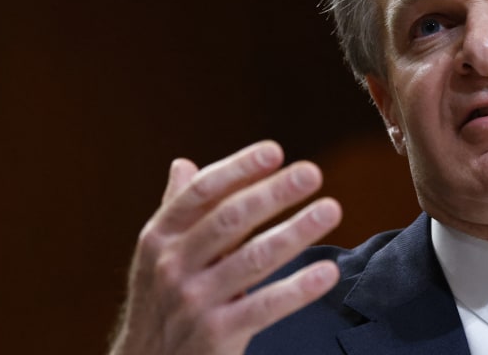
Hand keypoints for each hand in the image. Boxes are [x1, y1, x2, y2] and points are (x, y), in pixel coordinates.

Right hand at [108, 140, 342, 354]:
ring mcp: (194, 301)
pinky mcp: (217, 336)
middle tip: (312, 173)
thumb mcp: (156, 256)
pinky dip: (298, 289)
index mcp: (159, 237)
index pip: (201, 192)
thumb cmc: (159, 301)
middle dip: (273, 194)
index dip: (239, 169)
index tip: (275, 151)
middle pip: (230, 221)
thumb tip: (183, 164)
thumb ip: (175, 211)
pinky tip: (327, 272)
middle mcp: (173, 265)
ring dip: (295, 232)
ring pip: (253, 259)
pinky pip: (265, 307)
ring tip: (330, 210)